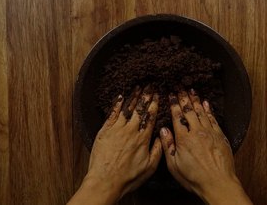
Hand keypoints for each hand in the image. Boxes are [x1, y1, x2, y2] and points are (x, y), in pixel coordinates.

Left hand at [68, 86, 161, 204]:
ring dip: (133, 97)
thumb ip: (157, 150)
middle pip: (140, 109)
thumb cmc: (127, 177)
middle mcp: (130, 130)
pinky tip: (120, 97)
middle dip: (146, 96)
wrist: (105, 180)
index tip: (157, 95)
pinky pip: (112, 114)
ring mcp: (116, 129)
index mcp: (142, 138)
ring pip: (127, 109)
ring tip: (138, 87)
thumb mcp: (149, 167)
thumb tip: (162, 137)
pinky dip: (117, 105)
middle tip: (150, 85)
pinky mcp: (105, 131)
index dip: (154, 104)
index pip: (150, 117)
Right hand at [159, 89, 251, 204]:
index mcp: (183, 139)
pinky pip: (213, 119)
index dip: (174, 105)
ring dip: (196, 100)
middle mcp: (197, 132)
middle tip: (181, 88)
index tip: (171, 96)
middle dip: (184, 98)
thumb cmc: (194, 177)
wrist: (217, 182)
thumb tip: (163, 130)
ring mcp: (210, 133)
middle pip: (189, 111)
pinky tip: (206, 103)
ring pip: (201, 112)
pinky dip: (209, 110)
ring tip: (192, 91)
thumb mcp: (174, 165)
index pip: (177, 117)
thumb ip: (167, 146)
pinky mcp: (220, 136)